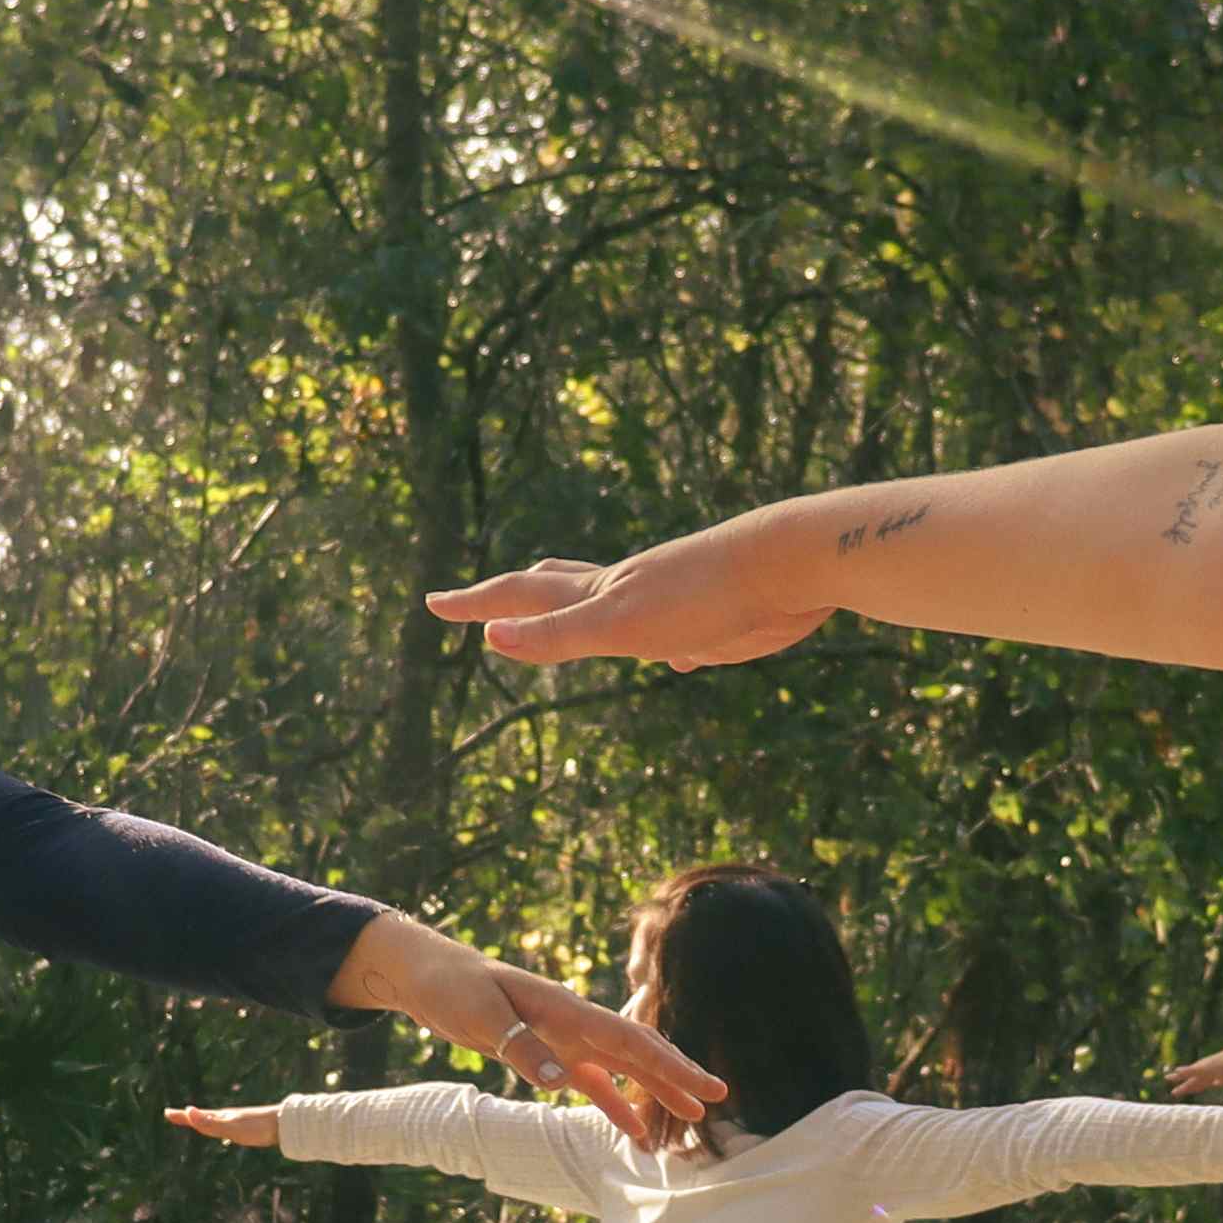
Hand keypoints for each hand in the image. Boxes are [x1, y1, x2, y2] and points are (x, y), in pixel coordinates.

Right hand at [165, 1105, 285, 1150]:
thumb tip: (189, 1111)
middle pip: (204, 1117)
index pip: (196, 1117)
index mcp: (222, 1117)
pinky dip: (220, 1127)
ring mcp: (239, 1121)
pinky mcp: (249, 1127)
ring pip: (216, 1121)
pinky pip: (228, 1126)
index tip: (166, 1112)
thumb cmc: (257, 1127)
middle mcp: (228, 1117)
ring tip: (198, 1120)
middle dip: (190, 1117)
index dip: (182, 1116)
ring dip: (204, 1121)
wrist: (285, 1124)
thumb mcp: (230, 1127)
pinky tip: (226, 1130)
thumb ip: (210, 1123)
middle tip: (177, 1115)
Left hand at [334, 915, 719, 1140]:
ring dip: (657, 1093)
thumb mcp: (481, 1017)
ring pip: (625, 1069)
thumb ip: (523, 1047)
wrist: (429, 975)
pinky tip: (635, 1134)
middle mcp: (576, 1024)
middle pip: (640, 1052)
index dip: (669, 1066)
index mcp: (567, 1010)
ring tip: (692, 1119)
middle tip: (718, 1100)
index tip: (704, 1087)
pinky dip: (615, 1107)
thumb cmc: (453, 987)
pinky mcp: (551, 1055)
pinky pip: (593, 1084)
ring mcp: (567, 1039)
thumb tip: (562, 1081)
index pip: (629, 1041)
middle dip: (679, 1076)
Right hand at [433, 519, 832, 669]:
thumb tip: (491, 636)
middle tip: (486, 598)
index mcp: (598, 591)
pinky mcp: (712, 622)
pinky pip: (673, 635)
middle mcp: (627, 591)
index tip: (433, 602)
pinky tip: (680, 655)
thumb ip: (560, 633)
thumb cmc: (704, 594)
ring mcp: (668, 604)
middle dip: (517, 594)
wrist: (790, 567)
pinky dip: (660, 643)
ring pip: (614, 610)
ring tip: (573, 623)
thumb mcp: (620, 623)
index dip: (475, 601)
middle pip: (559, 588)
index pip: (520, 593)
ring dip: (584, 616)